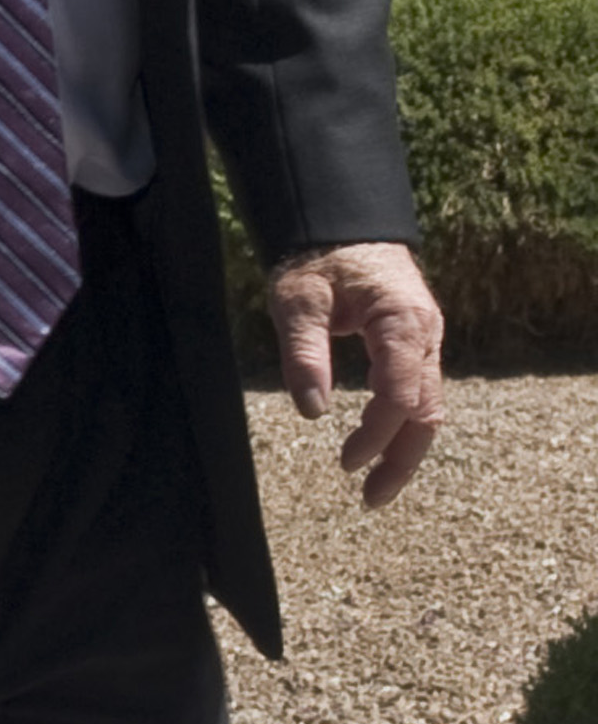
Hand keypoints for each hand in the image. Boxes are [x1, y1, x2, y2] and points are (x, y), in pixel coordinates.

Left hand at [270, 241, 445, 507]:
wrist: (342, 226)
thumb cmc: (316, 259)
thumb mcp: (297, 300)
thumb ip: (304, 353)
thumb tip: (313, 412)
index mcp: (402, 322)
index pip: (400, 394)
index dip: (377, 433)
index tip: (346, 462)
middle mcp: (426, 336)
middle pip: (425, 411)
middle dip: (401, 458)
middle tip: (369, 497)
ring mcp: (426, 342)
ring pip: (428, 408)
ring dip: (405, 449)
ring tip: (374, 487)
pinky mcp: (416, 347)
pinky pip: (418, 393)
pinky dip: (403, 426)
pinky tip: (381, 449)